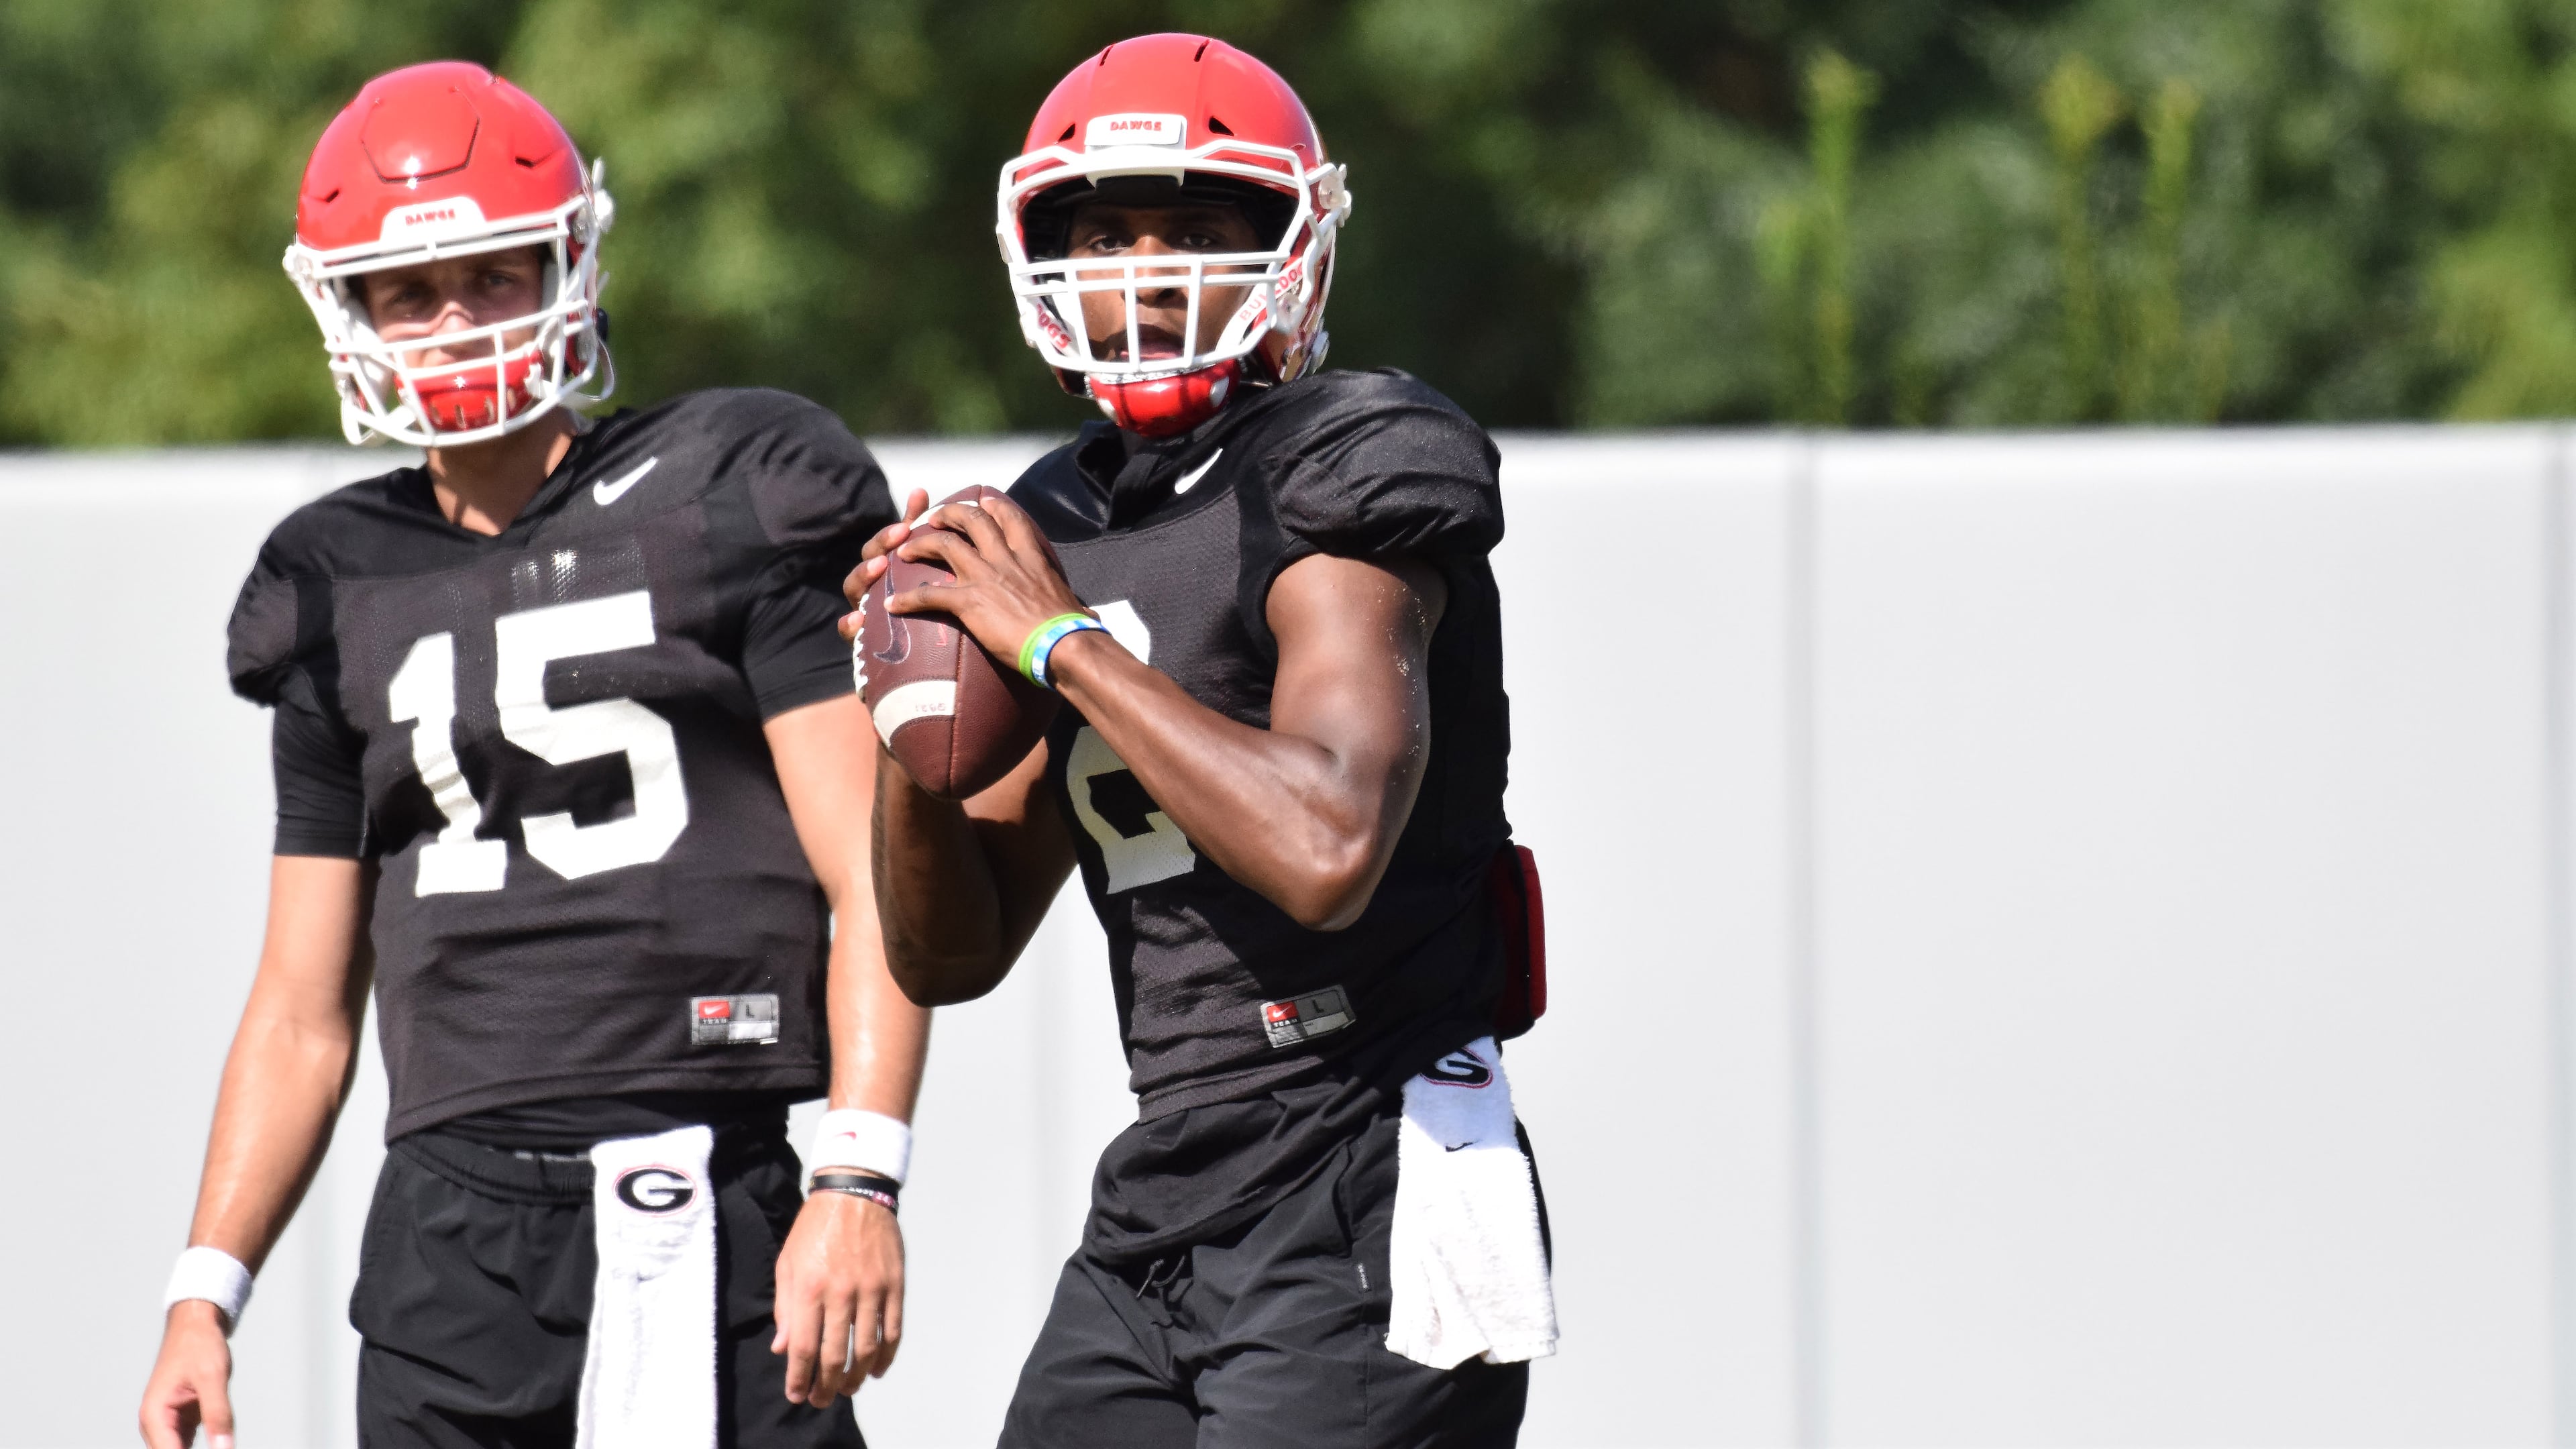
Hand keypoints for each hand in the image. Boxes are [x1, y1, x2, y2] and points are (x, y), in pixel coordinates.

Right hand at [138, 1301, 232, 1448]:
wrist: (195, 1324)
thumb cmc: (198, 1344)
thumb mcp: (213, 1377)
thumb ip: (218, 1414)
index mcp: (155, 1416)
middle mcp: (156, 1424)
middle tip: (222, 1446)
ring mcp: (168, 1423)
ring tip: (221, 1443)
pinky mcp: (181, 1420)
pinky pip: (187, 1444)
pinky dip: (204, 1446)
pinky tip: (219, 1443)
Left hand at [770, 1189, 904, 1407]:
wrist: (854, 1193)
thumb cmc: (815, 1228)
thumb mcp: (787, 1264)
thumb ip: (785, 1308)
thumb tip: (784, 1348)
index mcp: (810, 1288)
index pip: (804, 1348)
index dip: (800, 1378)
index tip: (797, 1394)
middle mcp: (841, 1292)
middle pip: (835, 1355)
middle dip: (827, 1385)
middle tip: (823, 1399)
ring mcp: (871, 1289)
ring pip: (867, 1348)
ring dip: (858, 1376)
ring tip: (849, 1388)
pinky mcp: (894, 1284)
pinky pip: (893, 1329)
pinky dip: (887, 1354)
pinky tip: (878, 1368)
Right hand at [839, 488, 930, 639]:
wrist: (920, 644)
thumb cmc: (917, 592)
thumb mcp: (918, 559)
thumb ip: (917, 526)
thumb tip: (920, 490)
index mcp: (882, 567)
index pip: (879, 546)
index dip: (888, 536)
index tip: (905, 528)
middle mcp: (869, 585)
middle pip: (864, 563)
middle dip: (877, 551)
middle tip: (894, 545)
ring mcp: (864, 608)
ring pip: (854, 590)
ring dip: (863, 577)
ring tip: (879, 568)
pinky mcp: (863, 637)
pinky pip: (849, 631)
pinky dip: (848, 625)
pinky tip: (857, 619)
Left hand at [840, 491, 1090, 670]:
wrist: (1063, 643)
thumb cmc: (1075, 631)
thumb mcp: (1074, 606)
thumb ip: (1073, 605)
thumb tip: (1089, 618)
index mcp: (1032, 557)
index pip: (1011, 519)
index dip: (994, 507)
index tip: (984, 502)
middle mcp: (1006, 559)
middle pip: (972, 521)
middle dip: (950, 513)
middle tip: (935, 517)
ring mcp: (985, 577)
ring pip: (944, 545)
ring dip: (920, 544)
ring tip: (904, 550)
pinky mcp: (969, 602)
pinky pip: (929, 595)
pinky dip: (907, 599)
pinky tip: (892, 604)